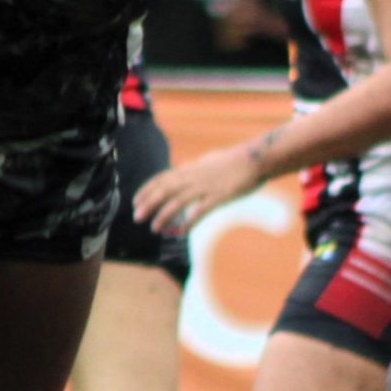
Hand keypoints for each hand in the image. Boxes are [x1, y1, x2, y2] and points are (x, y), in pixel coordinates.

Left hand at [132, 142, 267, 233]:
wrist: (255, 159)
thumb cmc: (235, 162)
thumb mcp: (209, 162)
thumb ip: (196, 169)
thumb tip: (185, 172)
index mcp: (191, 168)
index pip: (162, 178)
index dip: (147, 189)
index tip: (135, 201)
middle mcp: (194, 177)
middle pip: (165, 189)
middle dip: (149, 203)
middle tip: (136, 217)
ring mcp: (206, 187)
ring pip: (178, 201)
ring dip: (164, 215)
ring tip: (154, 228)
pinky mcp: (219, 196)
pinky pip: (201, 210)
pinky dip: (190, 221)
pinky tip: (182, 231)